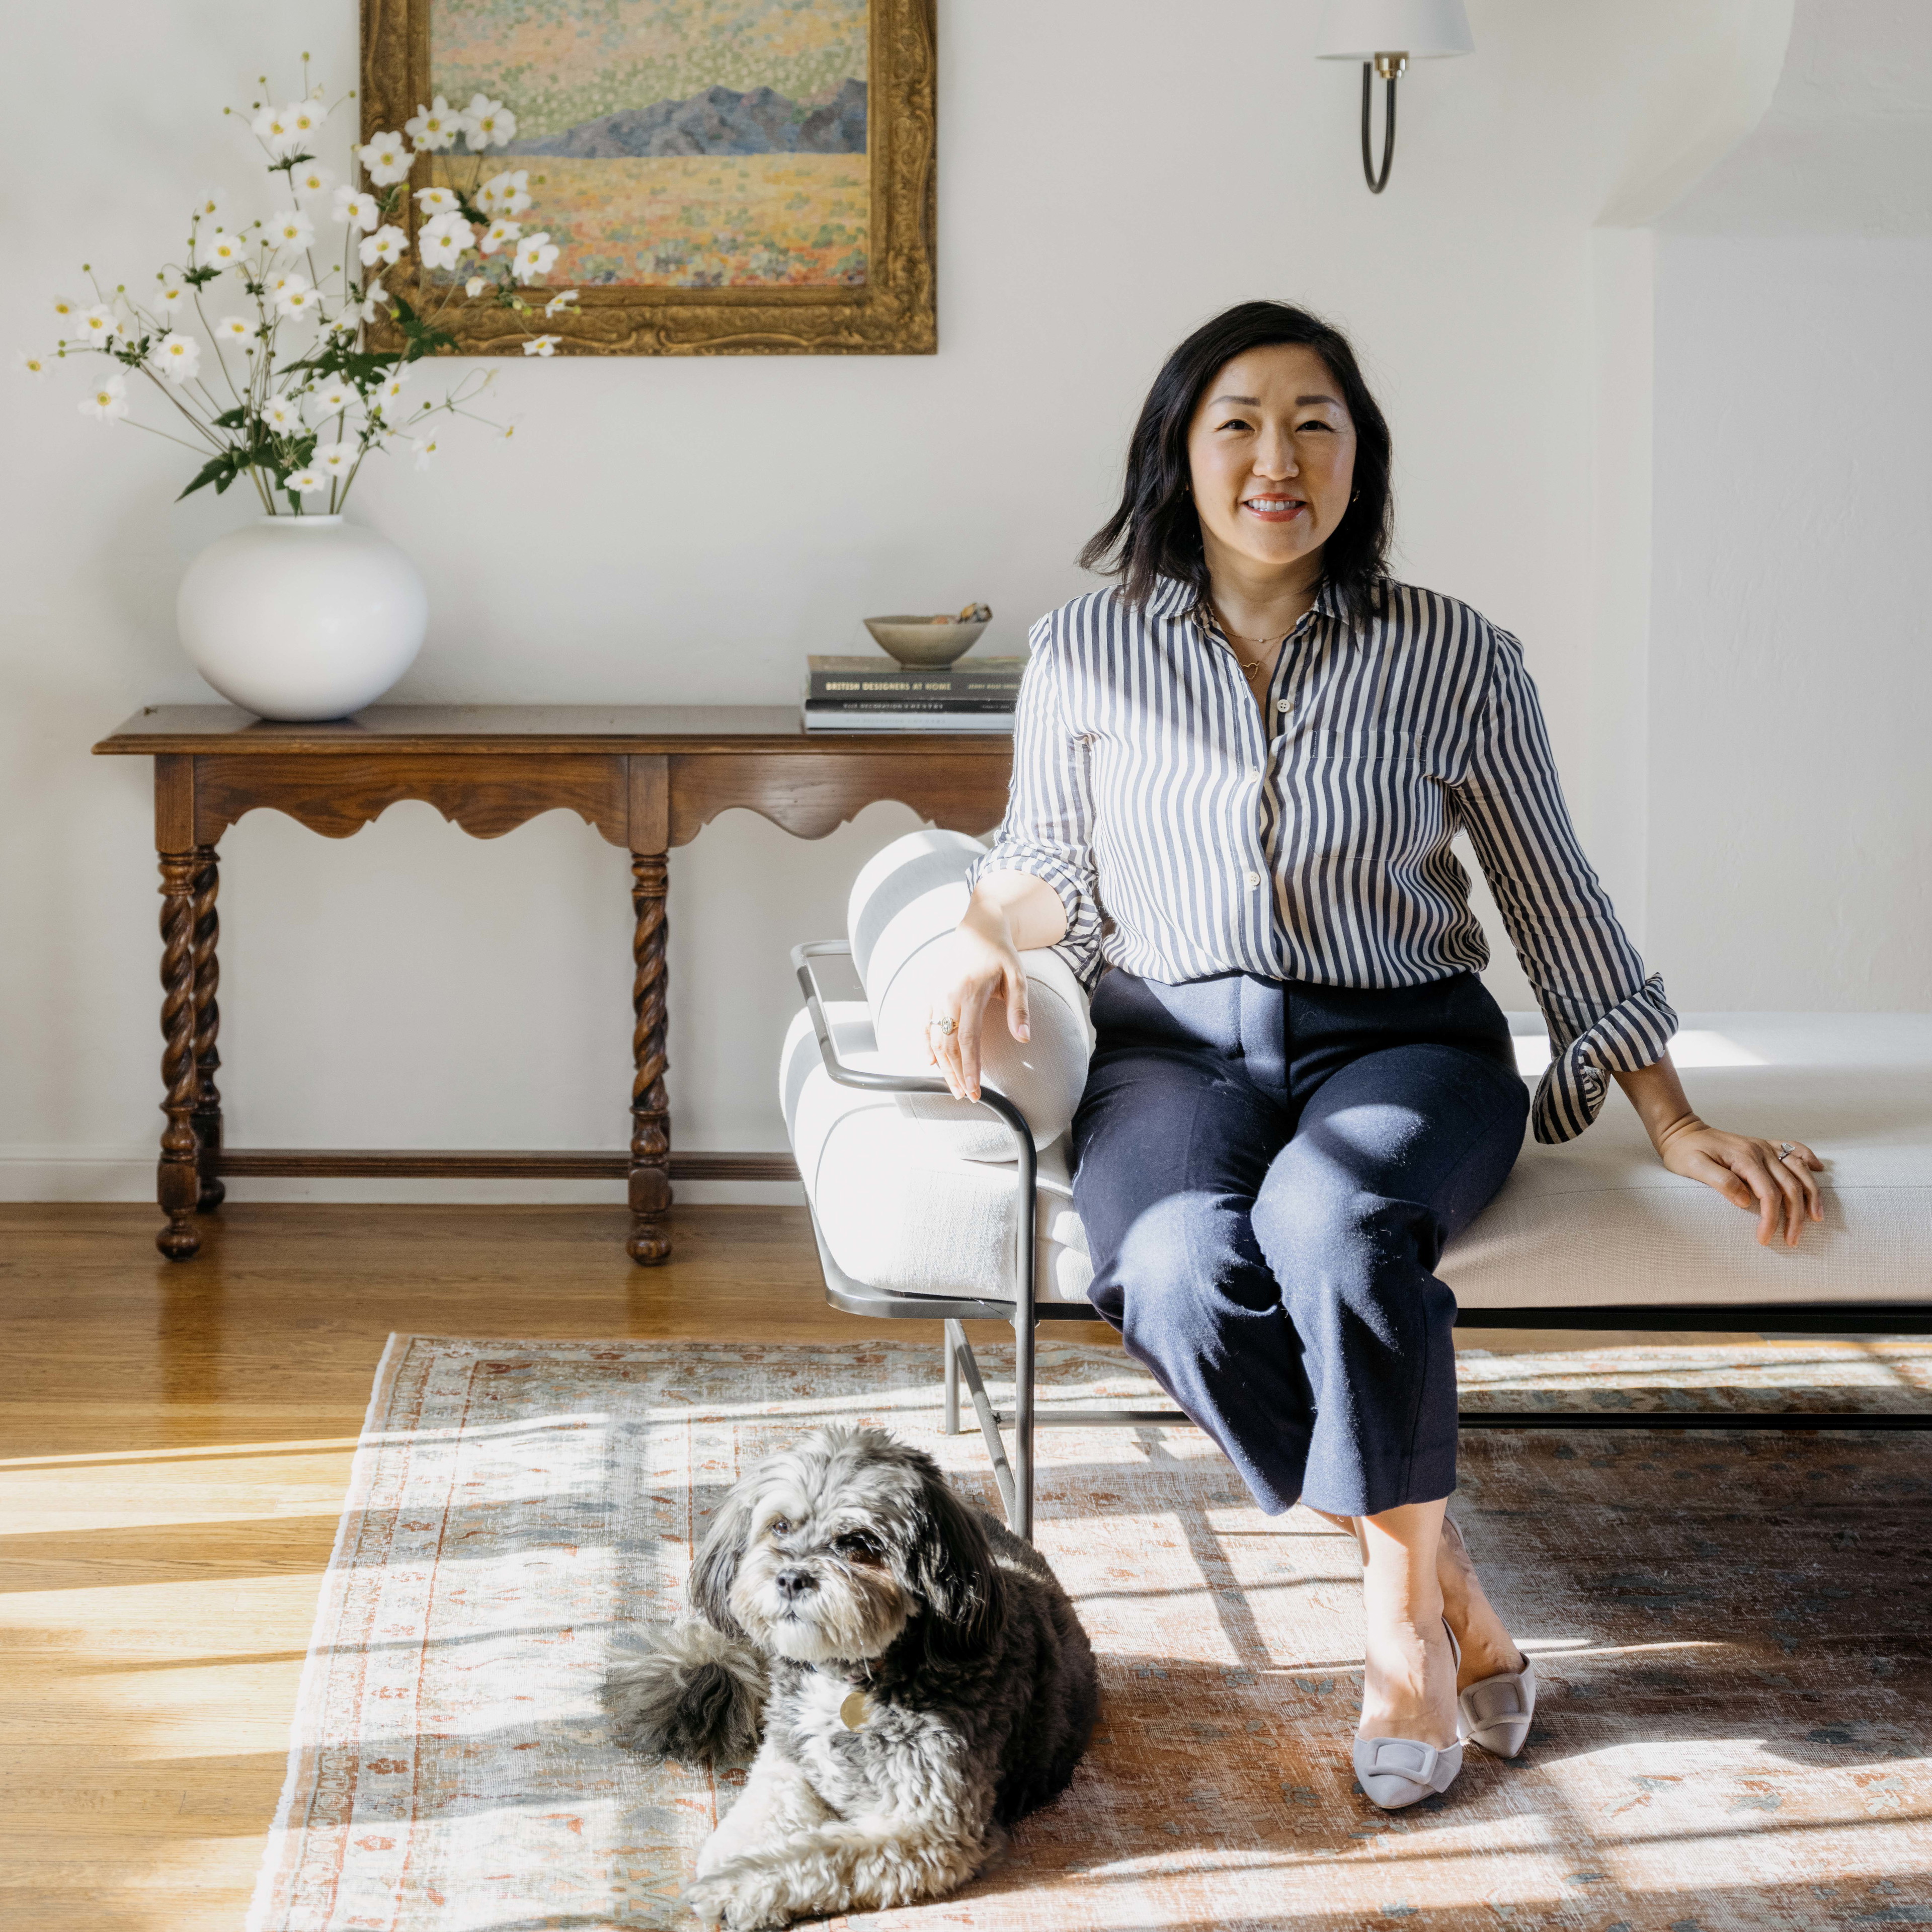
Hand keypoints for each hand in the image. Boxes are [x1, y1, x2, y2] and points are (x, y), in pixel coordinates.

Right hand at [924, 904, 1029, 1103]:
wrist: (978, 926)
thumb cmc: (1000, 953)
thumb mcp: (1017, 977)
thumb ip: (1019, 1009)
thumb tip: (1024, 1039)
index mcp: (970, 993)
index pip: (968, 1040)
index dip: (970, 1069)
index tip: (975, 1091)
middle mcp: (947, 996)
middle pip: (948, 1045)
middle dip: (955, 1074)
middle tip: (966, 1095)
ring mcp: (935, 994)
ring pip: (934, 1038)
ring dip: (943, 1066)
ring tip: (953, 1085)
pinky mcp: (930, 992)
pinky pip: (923, 1023)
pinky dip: (925, 1044)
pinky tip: (931, 1063)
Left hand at [1654, 1118, 1823, 1246]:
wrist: (1682, 1132)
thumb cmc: (1685, 1152)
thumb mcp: (1694, 1167)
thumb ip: (1721, 1181)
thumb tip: (1746, 1200)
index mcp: (1744, 1158)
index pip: (1768, 1193)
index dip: (1771, 1219)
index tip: (1764, 1239)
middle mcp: (1760, 1151)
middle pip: (1790, 1186)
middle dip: (1795, 1216)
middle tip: (1793, 1240)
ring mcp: (1764, 1147)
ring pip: (1799, 1171)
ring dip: (1811, 1195)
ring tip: (1817, 1218)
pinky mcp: (1764, 1146)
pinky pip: (1794, 1149)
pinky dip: (1809, 1160)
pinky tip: (1819, 1170)